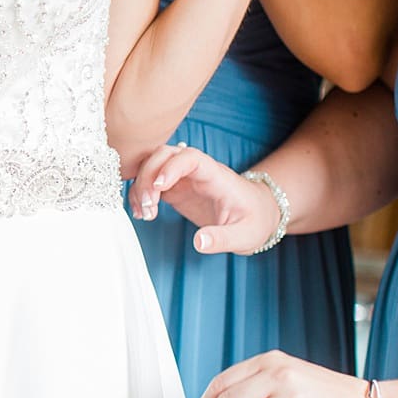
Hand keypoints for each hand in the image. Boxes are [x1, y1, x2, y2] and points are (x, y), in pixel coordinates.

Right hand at [128, 143, 280, 253]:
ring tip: (145, 214)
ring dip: (141, 185)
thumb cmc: (254, 220)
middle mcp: (197, 171)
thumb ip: (222, 239)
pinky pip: (150, 181)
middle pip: (164, 155)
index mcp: (216, 176)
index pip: (191, 157)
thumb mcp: (245, 235)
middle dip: (148, 177)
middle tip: (148, 207)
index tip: (159, 188)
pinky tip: (143, 213)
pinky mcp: (175, 188)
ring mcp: (184, 177)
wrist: (257, 212)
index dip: (171, 167)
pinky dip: (140, 194)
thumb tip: (199, 242)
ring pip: (152, 165)